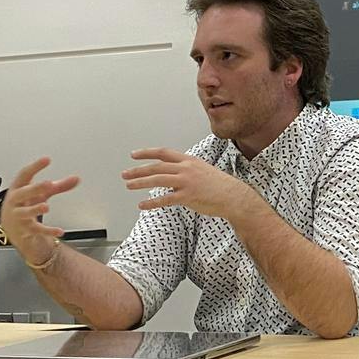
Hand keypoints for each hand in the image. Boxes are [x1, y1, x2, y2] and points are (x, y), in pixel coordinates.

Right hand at [0, 157, 78, 264]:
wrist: (12, 227)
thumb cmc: (25, 204)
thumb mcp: (41, 193)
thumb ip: (58, 186)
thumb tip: (76, 179)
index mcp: (19, 188)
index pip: (25, 174)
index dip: (35, 167)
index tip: (47, 159)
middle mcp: (16, 201)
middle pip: (23, 193)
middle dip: (35, 188)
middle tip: (48, 183)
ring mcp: (19, 216)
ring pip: (25, 212)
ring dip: (35, 209)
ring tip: (45, 206)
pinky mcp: (25, 229)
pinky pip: (36, 230)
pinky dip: (48, 231)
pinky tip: (59, 230)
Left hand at [122, 148, 251, 219]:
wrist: (234, 196)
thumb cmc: (219, 186)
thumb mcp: (201, 171)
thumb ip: (185, 172)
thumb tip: (170, 178)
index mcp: (189, 161)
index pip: (163, 153)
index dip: (147, 153)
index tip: (134, 155)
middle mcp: (186, 169)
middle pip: (157, 167)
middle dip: (138, 170)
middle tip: (125, 173)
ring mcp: (187, 182)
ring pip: (158, 180)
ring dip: (140, 182)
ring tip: (128, 186)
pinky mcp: (188, 196)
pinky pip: (166, 199)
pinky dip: (152, 203)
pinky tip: (142, 205)